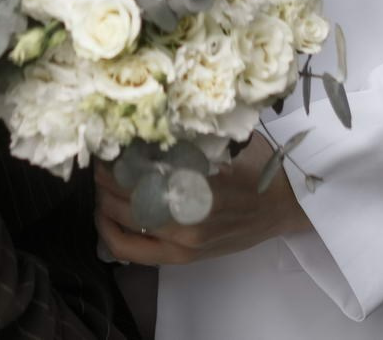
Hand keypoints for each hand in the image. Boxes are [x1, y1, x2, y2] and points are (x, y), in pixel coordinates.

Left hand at [94, 137, 310, 266]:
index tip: (106, 141)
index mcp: (195, 186)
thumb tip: (142, 123)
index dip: (113, 157)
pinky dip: (111, 233)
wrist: (283, 204)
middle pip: (122, 199)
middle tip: (99, 159)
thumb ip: (184, 139)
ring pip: (120, 228)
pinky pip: (132, 252)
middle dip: (103, 178)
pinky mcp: (181, 259)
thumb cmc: (256, 166)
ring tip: (101, 184)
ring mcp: (181, 245)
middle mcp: (184, 221)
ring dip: (102, 204)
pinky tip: (106, 214)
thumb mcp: (223, 142)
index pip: (136, 172)